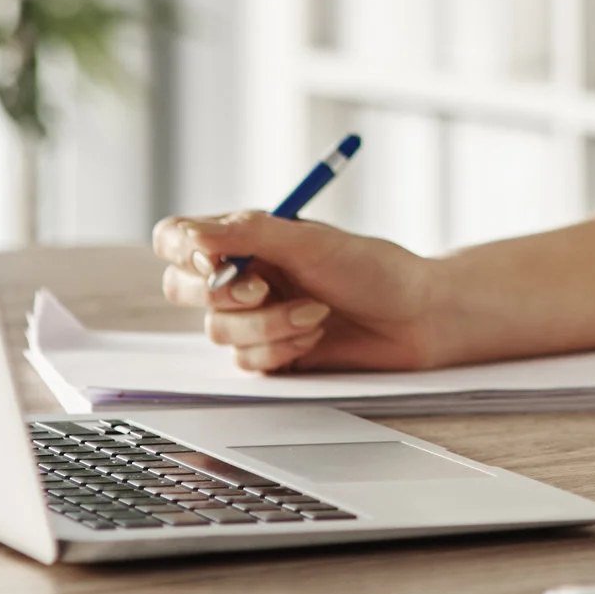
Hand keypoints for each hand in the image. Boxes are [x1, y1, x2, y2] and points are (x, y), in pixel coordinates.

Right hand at [152, 212, 441, 374]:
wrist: (416, 318)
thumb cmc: (373, 269)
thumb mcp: (311, 240)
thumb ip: (250, 233)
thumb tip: (191, 235)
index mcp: (247, 239)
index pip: (178, 238)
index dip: (182, 250)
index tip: (212, 259)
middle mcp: (242, 275)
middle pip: (182, 288)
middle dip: (222, 294)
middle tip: (263, 288)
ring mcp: (253, 317)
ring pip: (216, 330)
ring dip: (267, 324)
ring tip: (315, 312)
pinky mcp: (269, 354)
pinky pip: (244, 360)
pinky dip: (280, 348)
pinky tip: (314, 336)